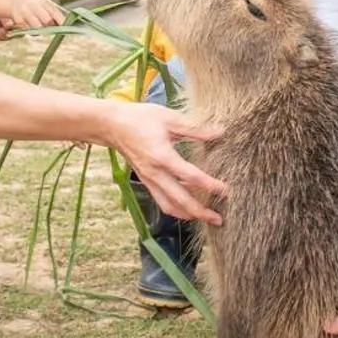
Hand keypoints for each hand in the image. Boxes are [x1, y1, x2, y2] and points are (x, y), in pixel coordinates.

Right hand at [0, 0, 65, 31]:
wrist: (13, 0)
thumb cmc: (33, 3)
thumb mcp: (42, 2)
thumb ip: (52, 10)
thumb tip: (67, 22)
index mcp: (42, 0)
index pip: (54, 10)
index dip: (61, 20)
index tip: (67, 27)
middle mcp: (33, 4)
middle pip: (46, 20)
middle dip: (51, 26)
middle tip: (52, 30)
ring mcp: (25, 12)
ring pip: (37, 26)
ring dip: (42, 31)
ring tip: (43, 31)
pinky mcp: (18, 19)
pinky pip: (28, 29)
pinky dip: (32, 31)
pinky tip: (33, 29)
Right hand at [105, 102, 226, 224]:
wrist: (112, 125)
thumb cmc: (140, 118)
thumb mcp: (169, 118)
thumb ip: (195, 128)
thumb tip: (220, 131)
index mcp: (162, 156)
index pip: (190, 176)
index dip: (209, 185)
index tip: (225, 190)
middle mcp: (154, 173)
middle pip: (180, 200)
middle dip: (200, 212)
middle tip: (218, 219)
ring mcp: (148, 179)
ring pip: (169, 206)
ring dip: (188, 214)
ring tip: (205, 217)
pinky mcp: (145, 181)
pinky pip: (161, 200)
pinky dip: (176, 207)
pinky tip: (188, 206)